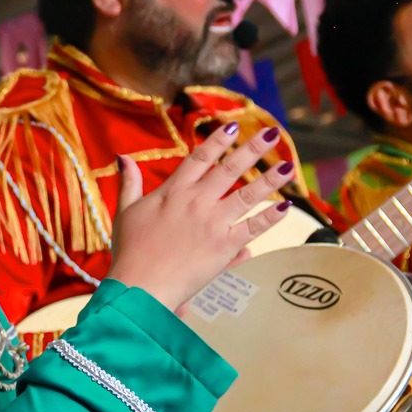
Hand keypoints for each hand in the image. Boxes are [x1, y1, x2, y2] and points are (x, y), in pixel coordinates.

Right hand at [106, 123, 295, 310]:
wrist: (140, 285)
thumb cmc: (128, 251)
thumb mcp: (124, 211)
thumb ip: (129, 183)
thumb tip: (123, 157)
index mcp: (173, 191)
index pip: (199, 157)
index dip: (217, 141)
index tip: (232, 126)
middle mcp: (196, 201)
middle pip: (230, 168)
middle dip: (253, 148)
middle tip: (272, 134)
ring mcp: (212, 223)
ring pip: (248, 195)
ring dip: (270, 179)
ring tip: (288, 166)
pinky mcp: (224, 246)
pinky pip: (253, 227)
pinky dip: (269, 217)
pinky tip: (284, 206)